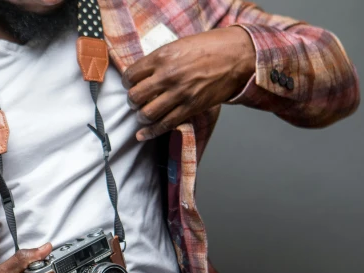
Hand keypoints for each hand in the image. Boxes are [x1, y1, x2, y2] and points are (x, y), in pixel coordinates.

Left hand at [123, 26, 255, 140]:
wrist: (236, 56)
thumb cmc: (210, 47)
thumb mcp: (179, 46)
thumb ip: (161, 60)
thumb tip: (145, 74)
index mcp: (162, 57)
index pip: (131, 75)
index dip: (127, 83)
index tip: (130, 85)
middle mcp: (167, 76)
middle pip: (135, 96)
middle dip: (132, 102)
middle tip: (136, 102)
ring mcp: (179, 94)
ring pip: (147, 114)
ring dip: (141, 117)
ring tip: (143, 116)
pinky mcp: (190, 107)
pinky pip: (164, 125)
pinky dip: (150, 132)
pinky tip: (142, 135)